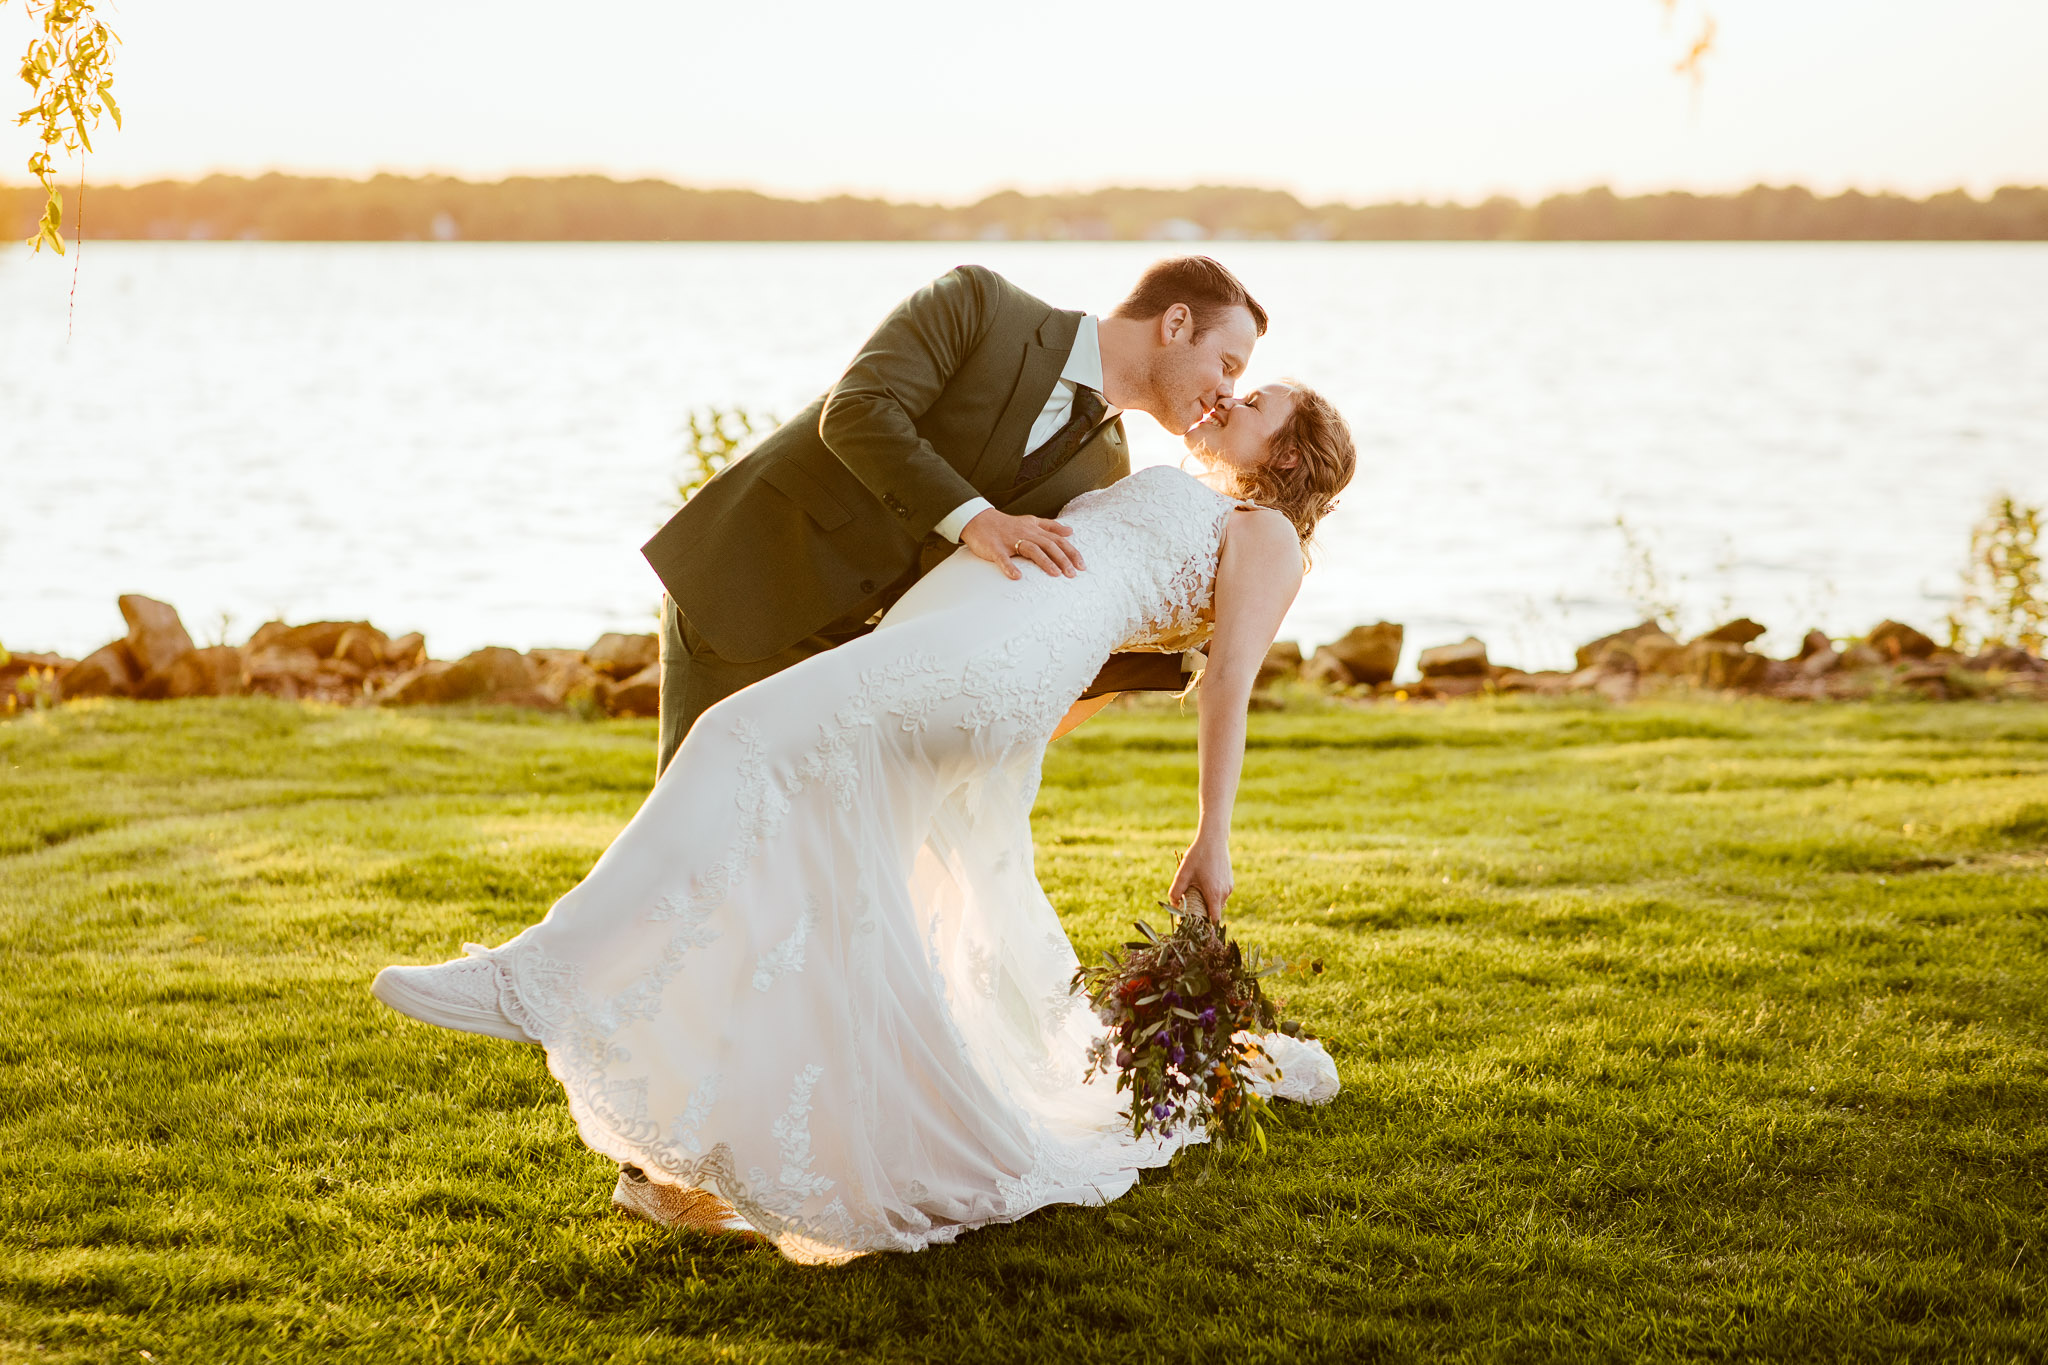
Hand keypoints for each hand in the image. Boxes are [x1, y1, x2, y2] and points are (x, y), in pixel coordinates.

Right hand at [960, 509, 1083, 581]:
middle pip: (1049, 545)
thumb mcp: (1031, 522)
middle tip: (1073, 574)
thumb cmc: (1006, 524)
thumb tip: (1070, 531)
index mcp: (1035, 529)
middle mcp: (1026, 534)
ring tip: (1055, 574)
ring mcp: (1010, 541)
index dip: (1071, 552)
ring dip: (1045, 562)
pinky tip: (1017, 577)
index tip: (1082, 566)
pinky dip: (1009, 567)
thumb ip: (1050, 526)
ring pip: (1031, 549)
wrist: (979, 520)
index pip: (1058, 541)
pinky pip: (1003, 558)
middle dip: (1063, 559)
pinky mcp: (995, 548)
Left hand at [1167, 833, 1231, 921]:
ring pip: (1218, 903)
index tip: (1197, 927)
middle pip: (1215, 912)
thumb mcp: (1183, 873)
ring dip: (1208, 902)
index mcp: (1214, 894)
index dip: (1206, 927)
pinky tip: (1204, 882)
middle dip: (1204, 913)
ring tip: (1197, 891)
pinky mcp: (1230, 881)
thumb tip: (1174, 905)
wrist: (1214, 839)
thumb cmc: (1197, 856)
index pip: (1214, 920)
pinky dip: (1213, 894)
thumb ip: (1176, 892)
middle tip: (1191, 908)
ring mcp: (1229, 887)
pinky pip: (1221, 894)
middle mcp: (1225, 893)